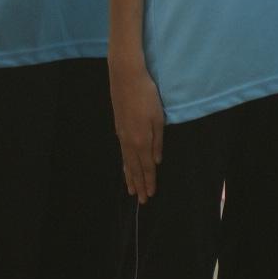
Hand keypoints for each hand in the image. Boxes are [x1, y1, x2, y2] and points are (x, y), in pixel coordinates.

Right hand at [111, 61, 165, 202]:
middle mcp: (130, 142)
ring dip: (129, 177)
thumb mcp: (159, 118)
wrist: (126, 79)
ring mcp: (122, 135)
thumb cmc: (147, 96)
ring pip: (126, 161)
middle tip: (141, 199)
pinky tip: (125, 166)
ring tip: (131, 189)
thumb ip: (158, 141)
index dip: (149, 181)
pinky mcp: (118, 128)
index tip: (150, 194)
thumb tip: (156, 160)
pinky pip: (122, 152)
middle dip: (138, 184)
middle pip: (134, 168)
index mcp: (142, 141)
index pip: (146, 167)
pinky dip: (124, 164)